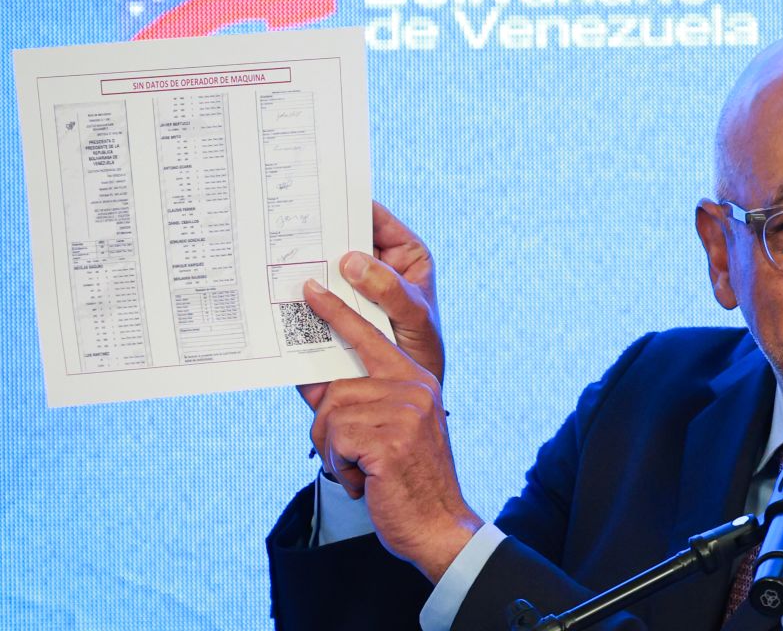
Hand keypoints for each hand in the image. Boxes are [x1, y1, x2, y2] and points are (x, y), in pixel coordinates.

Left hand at [299, 203, 479, 580]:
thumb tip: (311, 379)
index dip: (337, 314)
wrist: (438, 525)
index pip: (369, 337)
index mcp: (415, 379)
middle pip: (337, 387)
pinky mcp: (389, 440)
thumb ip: (353, 401)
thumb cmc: (407, 480)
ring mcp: (404, 411)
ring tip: (364, 473)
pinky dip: (343, 467)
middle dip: (330, 427)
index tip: (310, 290)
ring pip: (332, 416)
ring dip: (337, 453)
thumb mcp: (383, 432)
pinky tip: (367, 483)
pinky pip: (336, 441)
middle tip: (347, 454)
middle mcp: (414, 387)